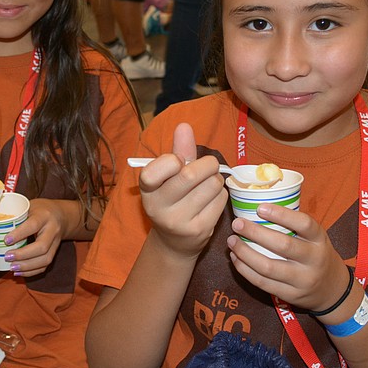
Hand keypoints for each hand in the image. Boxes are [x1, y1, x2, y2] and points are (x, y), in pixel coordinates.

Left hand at [0, 198, 65, 276]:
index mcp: (44, 215)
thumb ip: (16, 215)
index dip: (19, 234)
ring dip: (27, 266)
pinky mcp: (55, 252)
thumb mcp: (29, 206)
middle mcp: (53, 229)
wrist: (62, 216)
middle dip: (23, 255)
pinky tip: (19, 272)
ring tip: (12, 268)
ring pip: (45, 259)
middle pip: (42, 247)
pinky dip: (32, 271)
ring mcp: (56, 242)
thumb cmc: (40, 210)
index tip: (5, 241)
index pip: (33, 225)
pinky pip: (45, 265)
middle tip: (7, 257)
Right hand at [139, 123, 227, 259]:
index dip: (172, 160)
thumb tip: (184, 126)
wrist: (174, 242)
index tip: (178, 162)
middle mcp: (158, 208)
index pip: (153, 171)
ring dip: (216, 178)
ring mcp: (179, 221)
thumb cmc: (172, 199)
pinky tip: (211, 199)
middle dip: (206, 164)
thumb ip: (177, 151)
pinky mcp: (200, 230)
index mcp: (147, 191)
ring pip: (211, 185)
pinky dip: (220, 193)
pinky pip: (220, 199)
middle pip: (190, 174)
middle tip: (208, 166)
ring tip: (207, 184)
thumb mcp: (168, 177)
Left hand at [226, 204, 349, 311]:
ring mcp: (303, 280)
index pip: (304, 224)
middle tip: (237, 223)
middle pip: (282, 245)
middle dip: (255, 233)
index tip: (260, 207)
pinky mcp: (291, 295)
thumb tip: (256, 206)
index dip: (282, 215)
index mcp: (319, 239)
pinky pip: (263, 283)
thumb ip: (293, 226)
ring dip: (245, 253)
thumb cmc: (315, 254)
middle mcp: (314, 259)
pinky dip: (245, 270)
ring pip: (268, 267)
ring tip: (231, 241)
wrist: (332, 289)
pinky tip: (236, 258)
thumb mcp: (314, 238)